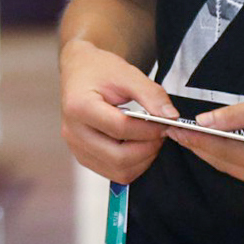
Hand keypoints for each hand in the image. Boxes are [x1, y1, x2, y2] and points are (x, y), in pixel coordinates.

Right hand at [59, 37, 176, 182]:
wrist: (80, 71)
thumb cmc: (100, 70)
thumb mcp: (127, 74)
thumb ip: (151, 95)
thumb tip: (171, 117)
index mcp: (79, 107)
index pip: (120, 128)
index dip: (148, 129)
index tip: (165, 122)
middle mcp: (72, 132)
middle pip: (118, 157)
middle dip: (148, 148)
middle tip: (161, 133)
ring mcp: (76, 148)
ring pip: (118, 171)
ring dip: (142, 160)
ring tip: (151, 139)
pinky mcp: (83, 157)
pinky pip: (113, 173)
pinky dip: (133, 164)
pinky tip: (139, 145)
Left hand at [172, 93, 243, 196]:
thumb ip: (236, 115)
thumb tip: (203, 122)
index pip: (223, 151)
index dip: (196, 139)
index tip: (173, 127)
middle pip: (224, 164)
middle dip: (198, 147)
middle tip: (172, 130)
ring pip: (232, 171)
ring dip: (211, 153)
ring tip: (187, 136)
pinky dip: (228, 158)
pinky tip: (213, 144)